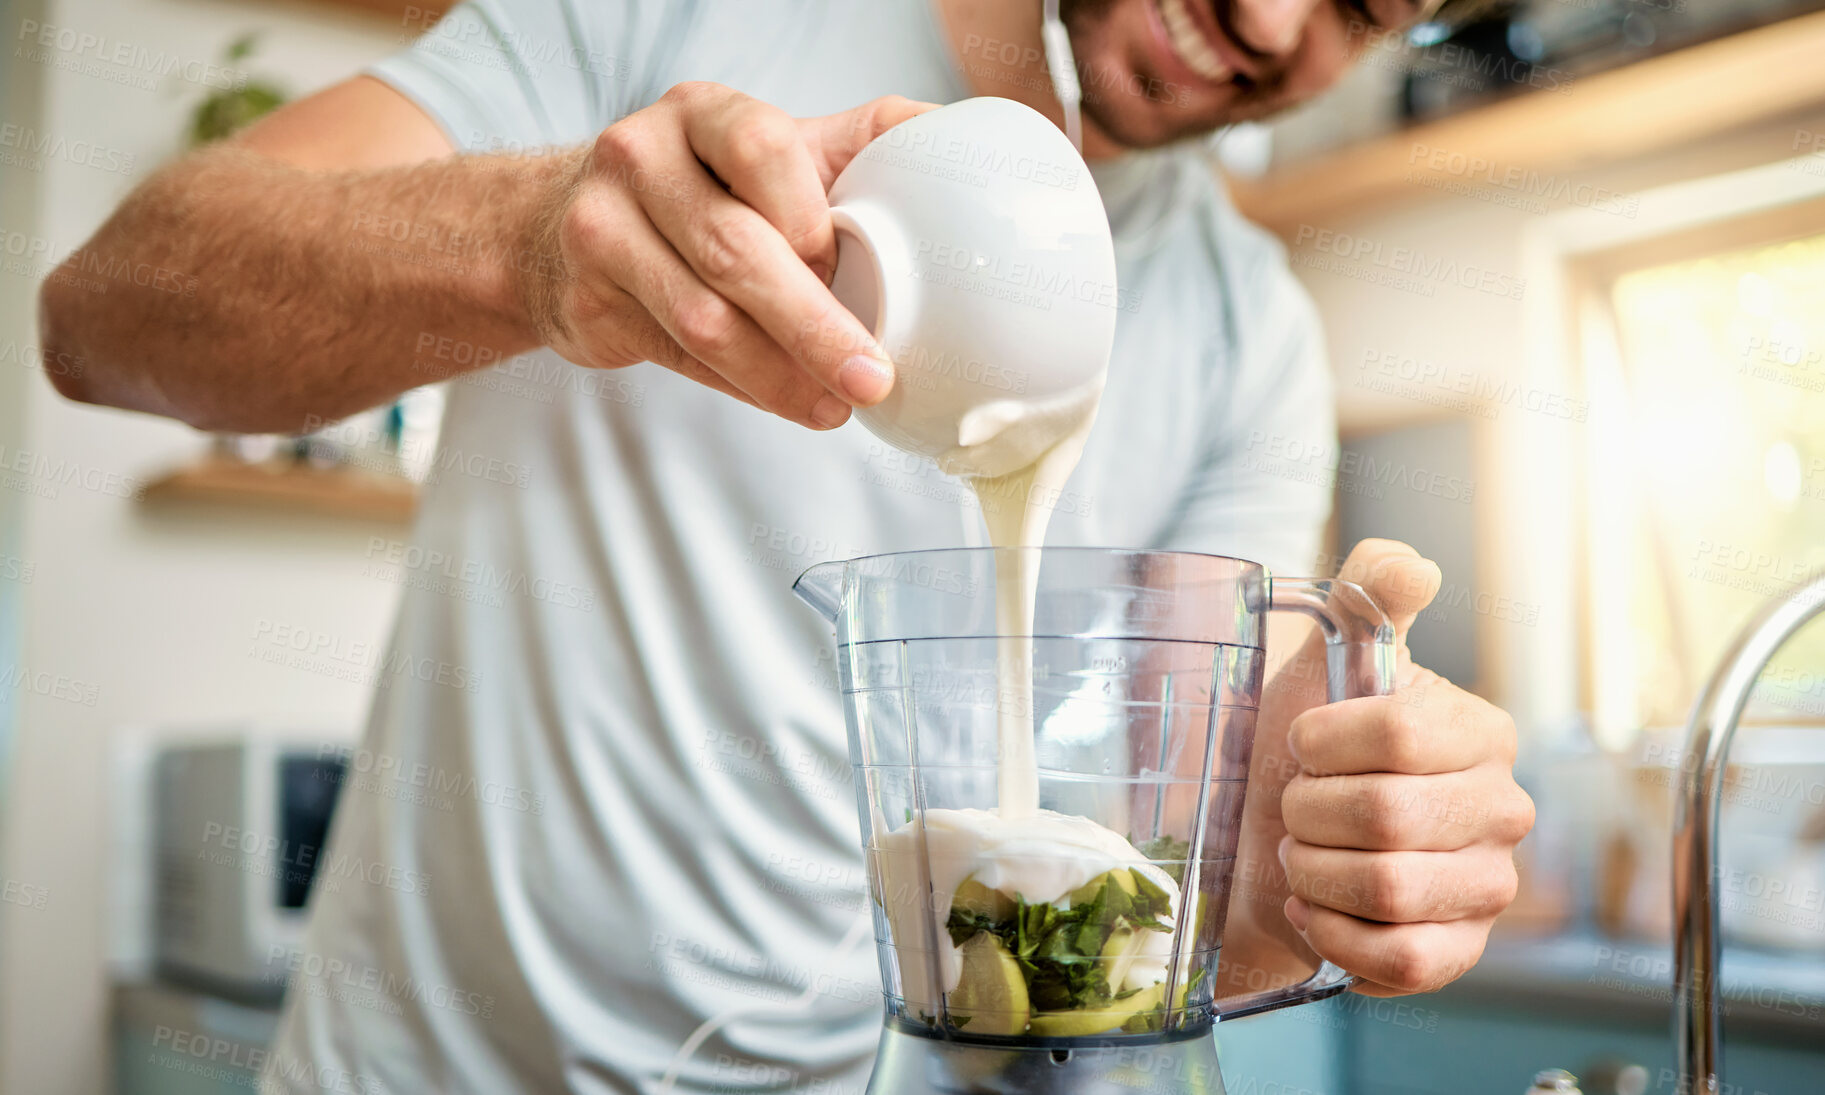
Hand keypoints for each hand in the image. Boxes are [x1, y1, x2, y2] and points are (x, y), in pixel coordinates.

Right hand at [524, 83, 935, 428]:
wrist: (555, 229)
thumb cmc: (696, 190)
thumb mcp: (766, 150)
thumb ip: (855, 143)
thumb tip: (956, 133)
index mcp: (703, 114)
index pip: (764, 150)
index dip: (812, 217)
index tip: (848, 266)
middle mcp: (640, 157)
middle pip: (736, 250)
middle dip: (814, 327)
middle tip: (871, 377)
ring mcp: (601, 229)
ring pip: (705, 319)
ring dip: (781, 375)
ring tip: (834, 407)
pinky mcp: (586, 300)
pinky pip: (679, 356)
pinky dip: (743, 387)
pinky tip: (786, 401)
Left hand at [1275, 539, 1533, 994]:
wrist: (1267, 840)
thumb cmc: (1301, 749)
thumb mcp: (1325, 657)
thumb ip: (1372, 590)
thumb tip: (1416, 568)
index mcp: (1480, 733)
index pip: (1401, 733)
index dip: (1324, 742)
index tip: (1299, 743)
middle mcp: (1501, 811)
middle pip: (1386, 815)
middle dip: (1309, 811)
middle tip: (1293, 807)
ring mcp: (1487, 887)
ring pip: (1390, 889)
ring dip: (1316, 873)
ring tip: (1302, 856)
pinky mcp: (1458, 953)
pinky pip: (1402, 958)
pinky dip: (1335, 935)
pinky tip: (1313, 909)